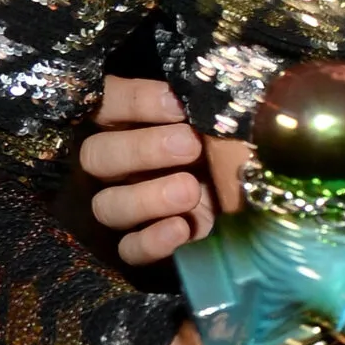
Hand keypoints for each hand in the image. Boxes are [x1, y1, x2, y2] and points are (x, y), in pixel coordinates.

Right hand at [83, 75, 210, 267]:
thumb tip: (211, 94)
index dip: (134, 102)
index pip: (106, 102)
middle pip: (97, 156)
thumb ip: (201, 107)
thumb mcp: (214, 121)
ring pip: (108, 206)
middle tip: (189, 145)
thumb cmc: (224, 144)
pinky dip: (151, 242)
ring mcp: (123, 207)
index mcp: (124, 124)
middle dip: (143, 149)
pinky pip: (129, 250)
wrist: (248, 197)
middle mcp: (115, 166)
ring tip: (190, 190)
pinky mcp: (140, 246)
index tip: (177, 105)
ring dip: (147, 197)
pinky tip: (181, 230)